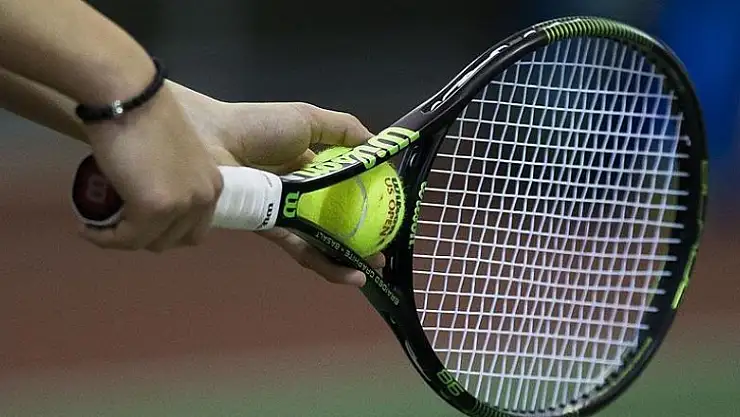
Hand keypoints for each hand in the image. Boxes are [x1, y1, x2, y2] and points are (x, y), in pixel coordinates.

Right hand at [80, 84, 222, 251]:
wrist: (127, 96)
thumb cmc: (144, 115)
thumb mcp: (173, 156)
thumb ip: (173, 180)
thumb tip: (149, 200)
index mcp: (214, 184)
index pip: (194, 228)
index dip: (164, 231)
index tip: (137, 223)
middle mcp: (205, 197)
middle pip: (175, 240)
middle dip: (145, 237)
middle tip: (116, 223)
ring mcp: (182, 205)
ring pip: (150, 243)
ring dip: (122, 239)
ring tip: (99, 225)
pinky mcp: (156, 209)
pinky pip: (127, 238)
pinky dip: (105, 238)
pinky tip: (88, 228)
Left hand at [169, 83, 383, 285]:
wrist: (212, 142)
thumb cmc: (258, 127)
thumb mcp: (307, 119)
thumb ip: (343, 129)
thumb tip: (378, 145)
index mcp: (305, 163)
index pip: (340, 186)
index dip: (362, 199)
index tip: (385, 211)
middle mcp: (297, 190)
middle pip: (333, 217)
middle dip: (359, 235)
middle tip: (384, 248)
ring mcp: (284, 211)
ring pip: (320, 238)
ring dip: (348, 255)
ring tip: (372, 266)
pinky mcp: (271, 229)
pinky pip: (302, 249)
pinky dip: (326, 263)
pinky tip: (351, 272)